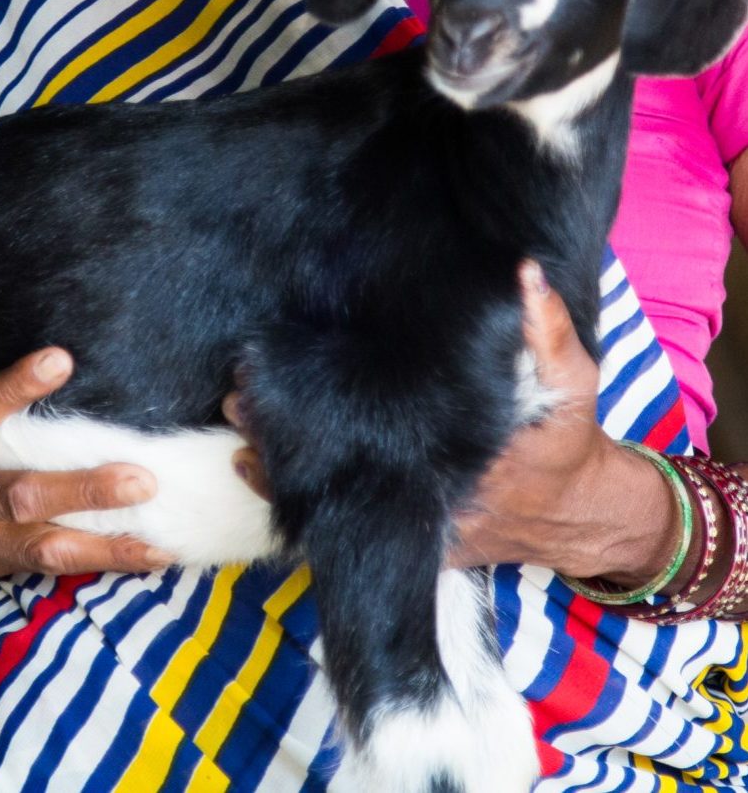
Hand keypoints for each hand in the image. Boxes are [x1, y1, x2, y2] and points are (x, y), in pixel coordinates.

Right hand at [0, 313, 173, 600]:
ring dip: (102, 544)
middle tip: (140, 477)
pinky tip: (148, 556)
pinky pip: (46, 568)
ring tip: (156, 538)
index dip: (16, 388)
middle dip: (81, 491)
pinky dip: (96, 564)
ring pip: (42, 546)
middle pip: (21, 497)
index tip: (61, 359)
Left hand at [221, 265, 678, 587]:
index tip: (274, 373)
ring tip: (236, 432)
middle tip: (237, 398)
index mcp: (462, 448)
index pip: (375, 427)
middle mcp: (432, 493)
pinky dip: (300, 504)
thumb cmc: (567, 435)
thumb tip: (523, 271)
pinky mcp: (409, 545)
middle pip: (340, 467)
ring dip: (283, 471)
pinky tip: (255, 471)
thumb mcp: (573, 377)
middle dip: (285, 436)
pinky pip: (343, 529)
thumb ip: (548, 326)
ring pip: (333, 504)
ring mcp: (417, 525)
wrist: (578, 514)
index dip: (318, 401)